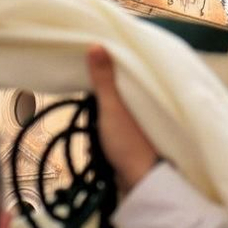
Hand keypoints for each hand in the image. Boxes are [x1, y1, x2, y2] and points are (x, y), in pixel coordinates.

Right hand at [86, 45, 158, 191]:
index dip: (113, 58)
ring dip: (99, 107)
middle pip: (120, 85)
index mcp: (147, 92)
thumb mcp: (113, 107)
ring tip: (84, 102)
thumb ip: (104, 79)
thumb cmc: (129, 142)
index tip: (93, 47)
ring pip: (116, 104)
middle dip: (101, 85)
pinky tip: (92, 127)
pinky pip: (114, 122)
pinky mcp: (132, 136)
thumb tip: (96, 44)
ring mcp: (139, 121)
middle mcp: (146, 103)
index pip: (130, 67)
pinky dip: (103, 123)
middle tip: (80, 76)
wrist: (140, 182)